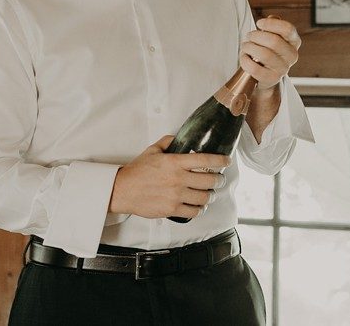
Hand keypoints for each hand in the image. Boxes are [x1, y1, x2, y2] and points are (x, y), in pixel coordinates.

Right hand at [108, 136, 229, 219]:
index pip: (205, 160)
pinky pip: (193, 211)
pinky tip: (199, 205)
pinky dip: (199, 209)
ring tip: (209, 193)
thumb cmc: (137, 171)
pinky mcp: (172, 209)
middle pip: (210, 180)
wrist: (122, 190)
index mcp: (175, 162)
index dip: (220, 161)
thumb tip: (178, 137)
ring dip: (210, 195)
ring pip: (204, 197)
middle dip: (218, 180)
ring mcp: (176, 195)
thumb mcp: (152, 151)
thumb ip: (168, 142)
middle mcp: (178, 179)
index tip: (227, 162)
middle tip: (218, 179)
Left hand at [240, 17, 301, 90]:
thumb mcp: (273, 37)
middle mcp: (292, 56)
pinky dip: (245, 60)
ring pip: (264, 54)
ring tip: (245, 47)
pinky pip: (255, 68)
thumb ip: (273, 27)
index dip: (271, 24)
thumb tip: (271, 18)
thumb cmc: (267, 51)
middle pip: (274, 41)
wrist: (264, 76)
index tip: (259, 23)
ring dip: (249, 47)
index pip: (287, 29)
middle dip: (256, 36)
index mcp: (294, 42)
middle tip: (249, 36)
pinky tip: (244, 57)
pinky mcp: (272, 79)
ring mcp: (283, 69)